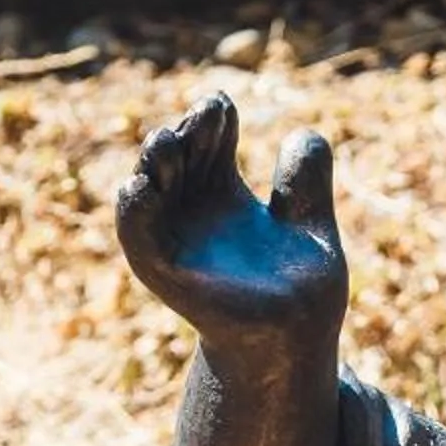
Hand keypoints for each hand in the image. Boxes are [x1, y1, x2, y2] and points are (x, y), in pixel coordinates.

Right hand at [116, 92, 346, 360]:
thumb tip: (306, 133)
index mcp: (223, 193)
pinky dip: (134, 210)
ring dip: (153, 163)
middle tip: (204, 117)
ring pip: (151, 188)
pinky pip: (138, 236)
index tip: (224, 106)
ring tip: (165, 141)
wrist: (298, 340)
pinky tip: (139, 186)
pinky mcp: (164, 269)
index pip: (210, 143)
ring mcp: (175, 237)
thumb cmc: (303, 288)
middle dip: (186, 135)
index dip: (214, 120)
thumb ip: (306, 183)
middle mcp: (193, 210)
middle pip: (179, 157)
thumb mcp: (310, 226)